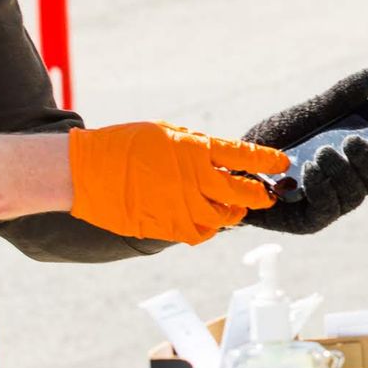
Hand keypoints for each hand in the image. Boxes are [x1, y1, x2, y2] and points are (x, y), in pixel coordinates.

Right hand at [66, 122, 283, 243]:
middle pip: (244, 194)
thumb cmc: (124, 145)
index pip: (245, 157)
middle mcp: (195, 180)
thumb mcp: (166, 134)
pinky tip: (205, 222)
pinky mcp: (168, 228)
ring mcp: (182, 207)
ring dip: (233, 214)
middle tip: (266, 195)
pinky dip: (208, 229)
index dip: (268, 161)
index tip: (281, 164)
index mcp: (196, 150)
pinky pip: (200, 234)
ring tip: (233, 210)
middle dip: (260, 195)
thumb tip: (223, 159)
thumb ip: (197, 147)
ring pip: (224, 218)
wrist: (85, 171)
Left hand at [240, 69, 367, 235]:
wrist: (231, 166)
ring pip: (356, 194)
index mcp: (353, 159)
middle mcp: (347, 184)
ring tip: (322, 153)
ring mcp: (331, 205)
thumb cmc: (272, 143)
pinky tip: (310, 170)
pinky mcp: (310, 221)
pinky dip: (323, 187)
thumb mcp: (306, 116)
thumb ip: (338, 99)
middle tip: (353, 141)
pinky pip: (328, 209)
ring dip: (343, 172)